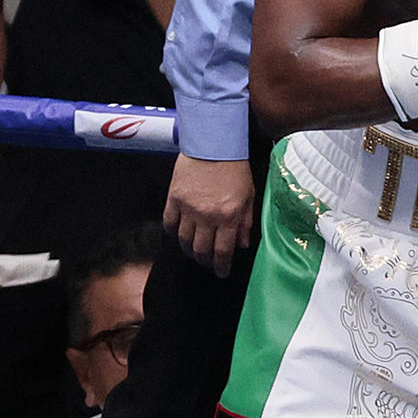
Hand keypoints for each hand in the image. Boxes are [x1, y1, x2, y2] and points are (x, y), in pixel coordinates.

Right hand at [164, 153, 255, 277]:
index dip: (222, 266)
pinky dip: (173, 233)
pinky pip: (169, 224)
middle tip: (208, 264)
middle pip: (201, 250)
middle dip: (205, 262)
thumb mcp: (249, 195)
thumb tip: (242, 244)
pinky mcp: (173, 199)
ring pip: (184, 240)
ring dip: (189, 251)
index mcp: (229, 216)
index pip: (223, 251)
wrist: (213, 145)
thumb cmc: (234, 168)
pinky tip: (178, 235)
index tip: (221, 272)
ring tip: (194, 253)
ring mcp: (188, 208)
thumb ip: (246, 222)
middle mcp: (207, 216)